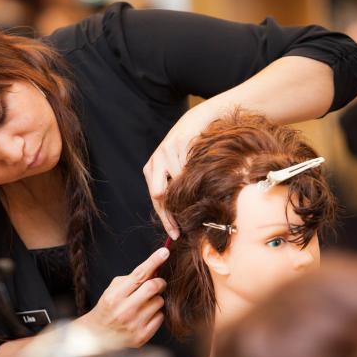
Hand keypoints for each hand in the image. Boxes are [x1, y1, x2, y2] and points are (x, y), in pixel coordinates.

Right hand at [82, 247, 169, 346]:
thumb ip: (132, 278)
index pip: (139, 274)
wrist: (98, 336)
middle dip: (160, 282)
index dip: (154, 261)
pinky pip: (160, 317)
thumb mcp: (113, 289)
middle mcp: (124, 310)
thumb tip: (154, 267)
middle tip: (158, 282)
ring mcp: (134, 325)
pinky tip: (146, 315)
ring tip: (146, 303)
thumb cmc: (108, 307)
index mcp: (115, 296)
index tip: (165, 252)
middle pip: (153, 287)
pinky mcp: (142, 336)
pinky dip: (156, 313)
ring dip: (156, 299)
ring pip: (159, 302)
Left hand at [144, 100, 219, 239]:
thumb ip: (173, 189)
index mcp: (150, 169)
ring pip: (178, 182)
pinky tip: (205, 176)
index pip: (155, 199)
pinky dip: (197, 176)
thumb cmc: (187, 150)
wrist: (197, 121)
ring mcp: (166, 151)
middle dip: (173, 211)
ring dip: (190, 192)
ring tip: (201, 196)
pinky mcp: (179, 144)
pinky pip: (189, 168)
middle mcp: (155, 160)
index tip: (175, 235)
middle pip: (159, 193)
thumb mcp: (176, 168)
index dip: (165, 219)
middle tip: (185, 224)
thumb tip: (179, 220)